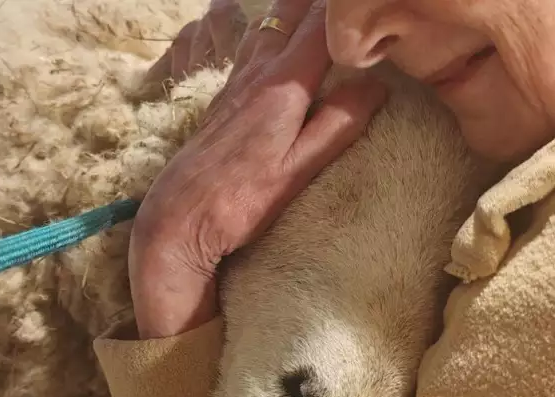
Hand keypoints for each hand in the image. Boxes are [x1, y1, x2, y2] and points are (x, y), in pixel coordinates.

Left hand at [128, 0, 388, 338]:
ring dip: (292, 10)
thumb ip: (339, 124)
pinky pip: (252, 44)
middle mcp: (256, 72)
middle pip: (289, 14)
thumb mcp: (300, 168)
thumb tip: (377, 83)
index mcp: (282, 85)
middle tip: (346, 10)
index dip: (345, 12)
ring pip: (266, 25)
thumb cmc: (240, 199)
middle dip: (316, 5)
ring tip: (314, 10)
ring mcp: (235, 82)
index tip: (372, 10)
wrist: (177, 217)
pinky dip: (272, 29)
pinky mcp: (222, 97)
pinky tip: (275, 35)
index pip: (321, 28)